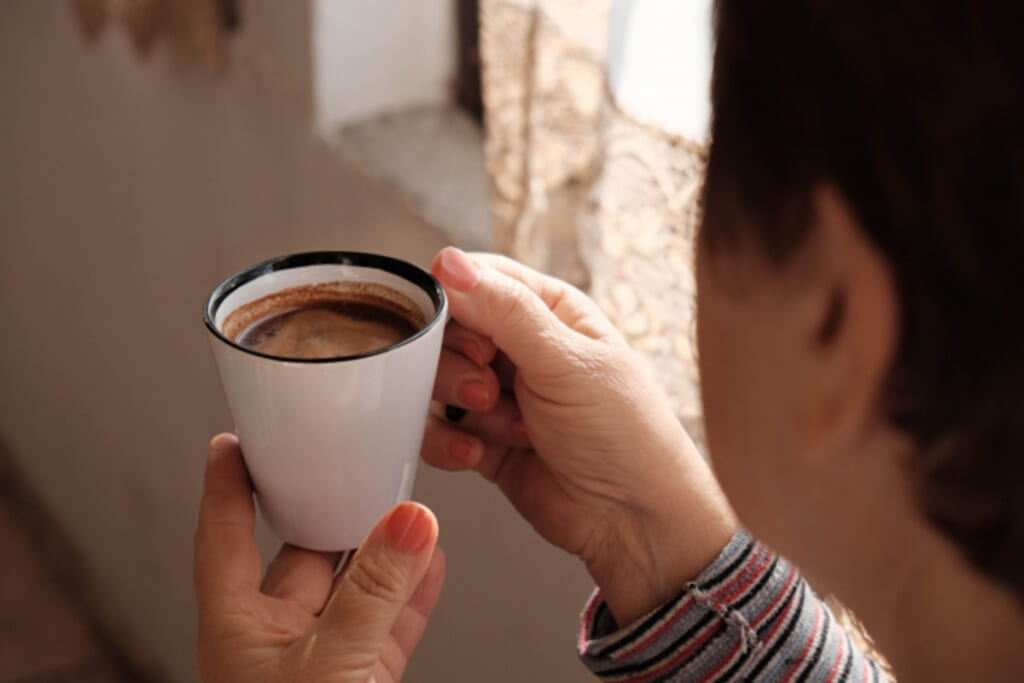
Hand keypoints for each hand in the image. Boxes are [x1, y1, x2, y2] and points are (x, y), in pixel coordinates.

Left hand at [195, 434, 444, 682]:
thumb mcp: (330, 662)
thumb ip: (373, 594)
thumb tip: (408, 524)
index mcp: (237, 631)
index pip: (225, 541)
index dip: (226, 489)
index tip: (233, 444)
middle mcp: (276, 642)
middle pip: (304, 556)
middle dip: (335, 514)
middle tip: (363, 471)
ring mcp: (323, 661)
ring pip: (356, 590)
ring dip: (387, 554)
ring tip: (412, 515)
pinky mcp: (364, 679)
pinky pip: (390, 625)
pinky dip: (413, 594)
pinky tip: (430, 564)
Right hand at [422, 248, 735, 624]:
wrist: (633, 521)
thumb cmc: (624, 434)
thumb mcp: (566, 361)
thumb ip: (504, 311)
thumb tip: (450, 262)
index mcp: (547, 311)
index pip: (476, 279)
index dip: (455, 302)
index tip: (463, 334)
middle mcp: (519, 347)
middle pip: (446, 331)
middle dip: (455, 364)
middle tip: (486, 389)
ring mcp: (498, 395)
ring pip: (434, 382)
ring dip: (460, 407)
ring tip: (504, 425)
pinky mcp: (482, 440)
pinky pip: (437, 429)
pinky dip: (451, 444)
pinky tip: (482, 456)